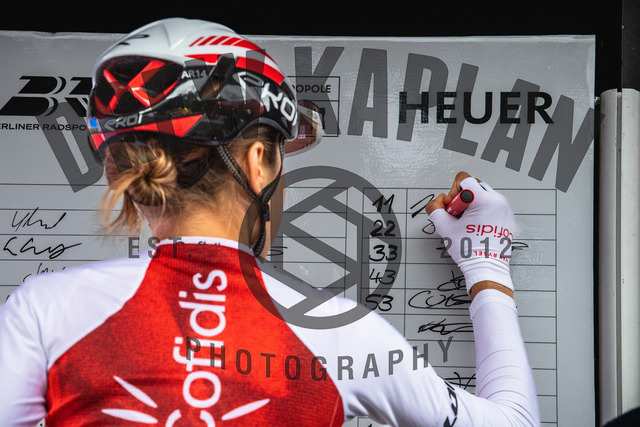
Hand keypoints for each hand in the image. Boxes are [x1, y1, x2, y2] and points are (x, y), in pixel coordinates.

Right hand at [426, 172, 514, 294]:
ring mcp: (505, 209)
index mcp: (484, 200)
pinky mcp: (509, 217)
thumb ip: (435, 209)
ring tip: (470, 222)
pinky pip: (493, 206)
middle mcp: (498, 201)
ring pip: (485, 195)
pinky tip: (478, 226)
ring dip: (474, 205)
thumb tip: (437, 203)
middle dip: (464, 199)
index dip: (454, 192)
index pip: (465, 180)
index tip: (454, 208)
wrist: (486, 267)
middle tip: (460, 216)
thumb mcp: (444, 227)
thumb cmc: (469, 250)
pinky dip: (484, 212)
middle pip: (475, 186)